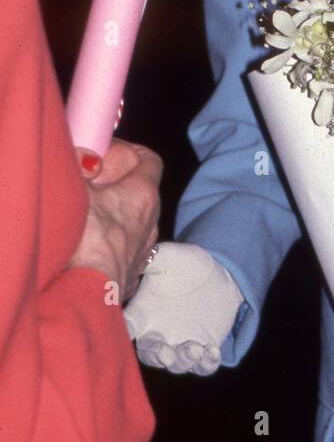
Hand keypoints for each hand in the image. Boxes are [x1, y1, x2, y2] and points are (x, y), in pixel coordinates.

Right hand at [69, 140, 161, 301]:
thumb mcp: (75, 188)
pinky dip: (107, 246)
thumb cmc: (85, 238)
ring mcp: (142, 252)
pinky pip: (121, 252)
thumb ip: (78, 164)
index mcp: (142, 194)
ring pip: (131, 225)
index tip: (109, 149)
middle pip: (139, 193)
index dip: (132, 151)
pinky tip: (83, 248)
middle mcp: (150, 222)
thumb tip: (82, 153)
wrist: (88, 292)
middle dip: (115, 185)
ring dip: (112, 218)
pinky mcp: (129, 275)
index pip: (150, 160)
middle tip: (87, 183)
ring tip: (82, 217)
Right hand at [123, 242, 243, 375]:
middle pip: (150, 355)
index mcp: (143, 314)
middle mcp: (158, 334)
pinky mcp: (204, 350)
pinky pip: (203, 366)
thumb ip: (152, 261)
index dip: (120, 334)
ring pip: (177, 364)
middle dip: (158, 357)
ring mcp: (181, 345)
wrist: (219, 272)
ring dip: (184, 361)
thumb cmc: (186, 264)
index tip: (124, 336)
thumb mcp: (169, 258)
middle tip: (167, 354)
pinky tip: (212, 351)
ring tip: (195, 349)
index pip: (126, 327)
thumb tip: (136, 258)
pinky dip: (207, 364)